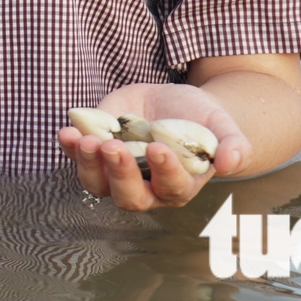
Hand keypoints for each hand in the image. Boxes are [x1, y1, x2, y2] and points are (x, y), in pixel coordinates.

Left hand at [57, 83, 250, 210]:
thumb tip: (230, 164)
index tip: (157, 148)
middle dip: (119, 174)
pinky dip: (69, 148)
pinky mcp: (96, 154)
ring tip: (83, 139)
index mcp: (180, 185)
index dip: (164, 171)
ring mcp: (117, 174)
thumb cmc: (202, 121)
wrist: (173, 104)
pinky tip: (67, 132)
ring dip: (87, 164)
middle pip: (129, 196)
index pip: (171, 188)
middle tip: (113, 147)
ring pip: (97, 184)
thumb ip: (234, 146)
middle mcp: (146, 188)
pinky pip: (79, 159)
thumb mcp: (222, 127)